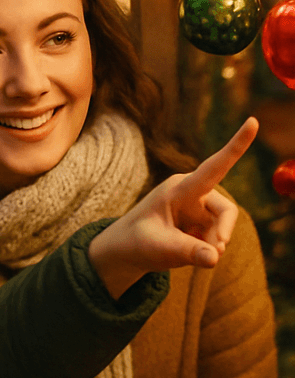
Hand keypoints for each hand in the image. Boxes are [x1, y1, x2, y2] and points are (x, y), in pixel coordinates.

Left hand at [88, 118, 258, 298]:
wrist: (126, 250)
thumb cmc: (136, 242)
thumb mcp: (158, 248)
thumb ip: (187, 251)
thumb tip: (216, 256)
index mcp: (179, 188)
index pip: (213, 167)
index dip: (236, 146)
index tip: (252, 121)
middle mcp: (193, 193)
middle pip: (226, 211)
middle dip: (223, 233)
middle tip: (214, 251)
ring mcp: (199, 208)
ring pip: (223, 227)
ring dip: (214, 244)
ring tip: (190, 253)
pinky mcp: (202, 222)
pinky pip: (218, 236)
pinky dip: (208, 249)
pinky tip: (186, 250)